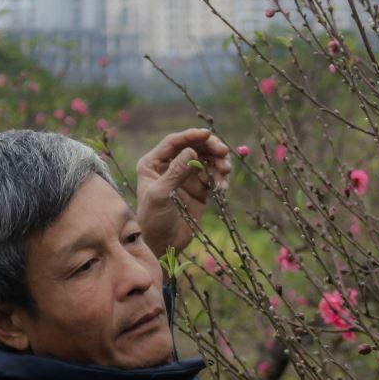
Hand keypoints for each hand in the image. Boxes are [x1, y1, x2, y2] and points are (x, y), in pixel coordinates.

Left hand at [136, 128, 233, 255]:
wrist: (163, 245)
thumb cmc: (153, 220)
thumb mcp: (160, 195)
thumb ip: (175, 173)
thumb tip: (191, 151)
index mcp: (154, 163)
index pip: (174, 142)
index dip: (191, 136)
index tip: (208, 135)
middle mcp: (170, 166)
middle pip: (194, 147)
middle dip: (210, 147)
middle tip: (224, 152)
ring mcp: (186, 177)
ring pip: (207, 160)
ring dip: (219, 162)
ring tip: (225, 172)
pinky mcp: (200, 189)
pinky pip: (214, 176)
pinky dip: (221, 178)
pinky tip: (222, 188)